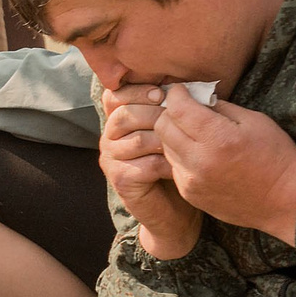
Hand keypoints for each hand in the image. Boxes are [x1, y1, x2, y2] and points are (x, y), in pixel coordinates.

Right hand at [99, 83, 200, 259]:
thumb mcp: (171, 131)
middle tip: (181, 119)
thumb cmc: (176, 163)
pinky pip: (145, 164)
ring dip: (166, 140)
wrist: (175, 210)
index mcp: (117, 121)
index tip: (161, 92)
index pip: (114, 95)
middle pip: (125, 115)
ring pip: (138, 139)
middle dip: (156, 113)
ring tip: (187, 145)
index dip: (136, 90)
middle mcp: (108, 138)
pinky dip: (167, 164)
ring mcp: (112, 160)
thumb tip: (186, 86)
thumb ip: (168, 109)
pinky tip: (181, 166)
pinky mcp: (120, 180)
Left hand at [154, 85, 295, 247]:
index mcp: (218, 139)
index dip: (176, 94)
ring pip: (165, 147)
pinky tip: (199, 154)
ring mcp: (192, 181)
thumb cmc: (276, 156)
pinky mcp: (190, 194)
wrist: (285, 201)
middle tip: (185, 109)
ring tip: (194, 133)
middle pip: (163, 127)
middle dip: (170, 113)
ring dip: (174, 135)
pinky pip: (174, 167)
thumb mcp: (254, 121)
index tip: (181, 90)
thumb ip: (220, 106)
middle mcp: (200, 162)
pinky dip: (181, 156)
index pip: (178, 109)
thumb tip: (196, 97)